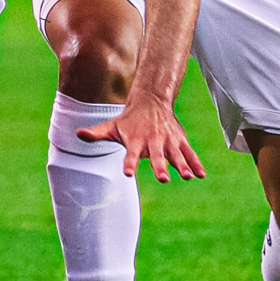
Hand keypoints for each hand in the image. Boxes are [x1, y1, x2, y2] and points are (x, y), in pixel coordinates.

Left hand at [80, 95, 204, 183]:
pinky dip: (196, 163)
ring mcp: (168, 141)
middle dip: (160, 167)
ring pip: (176, 155)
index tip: (128, 173)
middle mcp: (153, 141)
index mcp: (135, 140)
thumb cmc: (128, 120)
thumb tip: (77, 134)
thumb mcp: (111, 126)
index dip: (130, 163)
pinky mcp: (180, 141)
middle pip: (156, 156)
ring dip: (182, 165)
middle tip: (163, 179)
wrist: (151, 101)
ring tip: (188, 176)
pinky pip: (189, 153)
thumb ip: (96, 133)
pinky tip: (201, 175)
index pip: (131, 154)